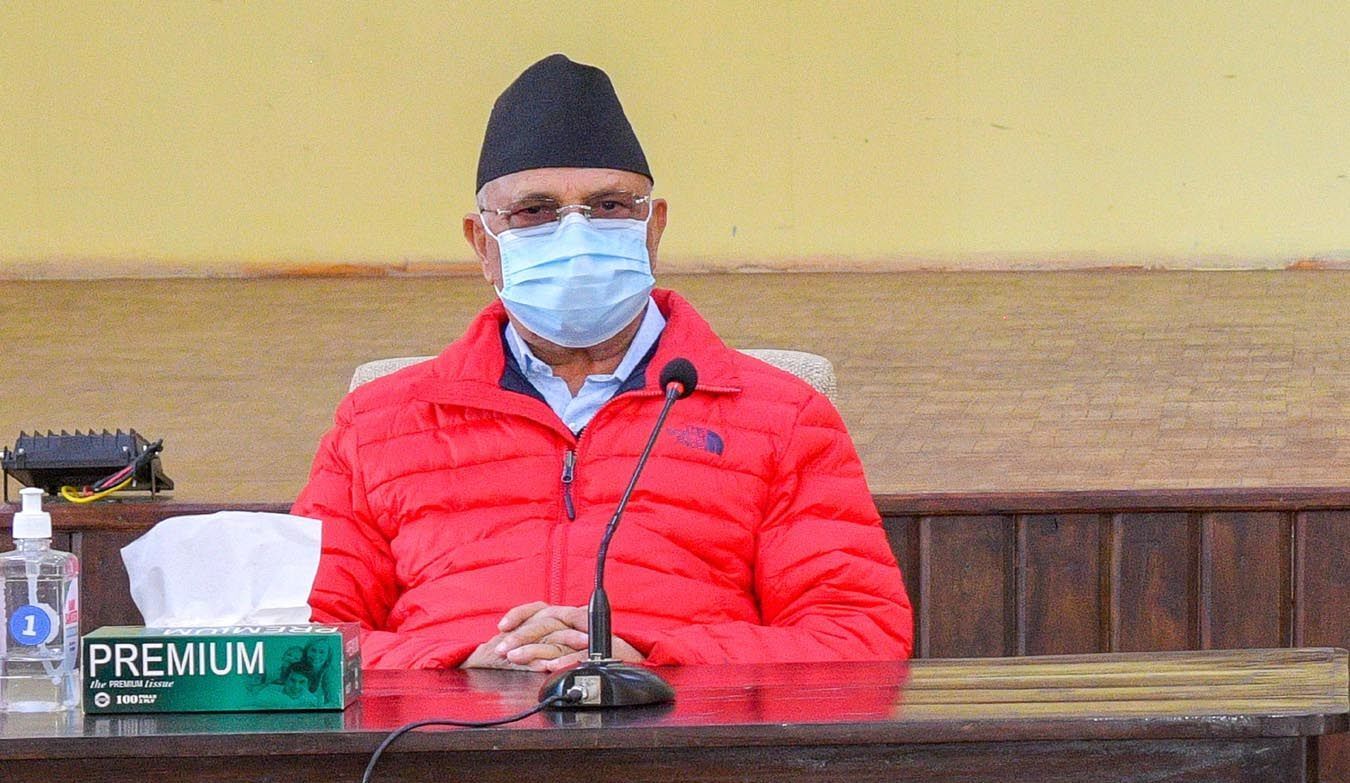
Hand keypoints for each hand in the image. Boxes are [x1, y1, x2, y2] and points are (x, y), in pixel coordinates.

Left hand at [461, 601, 643, 671]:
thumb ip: (545, 644)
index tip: (501, 626)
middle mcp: (574, 620)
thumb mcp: (565, 642)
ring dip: (534, 650)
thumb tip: (518, 651)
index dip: (519, 614)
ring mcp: (586, 634)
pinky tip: (548, 667)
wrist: (630, 656)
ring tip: (516, 658)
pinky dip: (563, 661)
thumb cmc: (595, 649)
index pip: (538, 608)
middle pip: (544, 623)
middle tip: (501, 650)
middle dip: (519, 636)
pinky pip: (578, 655)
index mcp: (563, 616)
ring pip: (556, 638)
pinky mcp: (599, 649)